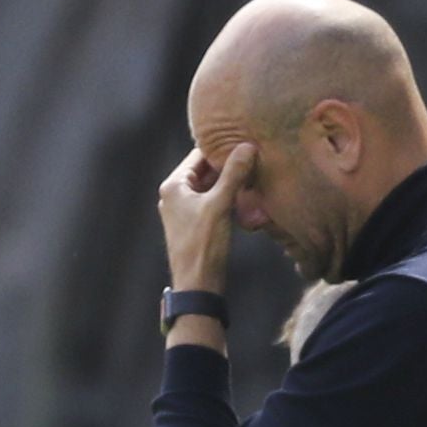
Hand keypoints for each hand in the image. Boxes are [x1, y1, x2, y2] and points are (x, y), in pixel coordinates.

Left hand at [155, 143, 250, 293]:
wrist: (197, 286)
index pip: (198, 154)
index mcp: (173, 186)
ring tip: (252, 173)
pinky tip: (243, 195)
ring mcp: (182, 210)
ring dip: (228, 181)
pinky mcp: (193, 224)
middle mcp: (173, 195)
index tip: (243, 141)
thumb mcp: (220, 205)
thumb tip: (247, 146)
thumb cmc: (204, 245)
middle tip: (252, 156)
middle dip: (226, 165)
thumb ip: (233, 174)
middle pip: (203, 170)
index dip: (220, 148)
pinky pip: (210, 201)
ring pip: (208, 186)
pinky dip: (225, 196)